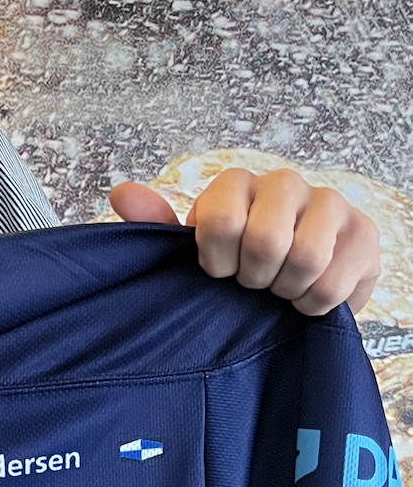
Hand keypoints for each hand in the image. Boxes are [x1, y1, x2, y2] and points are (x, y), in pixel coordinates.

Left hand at [110, 169, 380, 316]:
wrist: (290, 284)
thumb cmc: (235, 263)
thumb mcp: (191, 250)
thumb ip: (156, 226)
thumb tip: (122, 193)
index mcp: (235, 183)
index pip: (220, 220)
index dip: (217, 261)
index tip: (218, 272)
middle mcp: (284, 183)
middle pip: (267, 241)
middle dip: (254, 279)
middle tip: (253, 285)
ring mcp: (330, 204)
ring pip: (306, 259)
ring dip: (286, 291)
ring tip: (279, 290)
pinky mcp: (364, 233)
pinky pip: (335, 281)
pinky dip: (316, 303)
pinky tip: (307, 297)